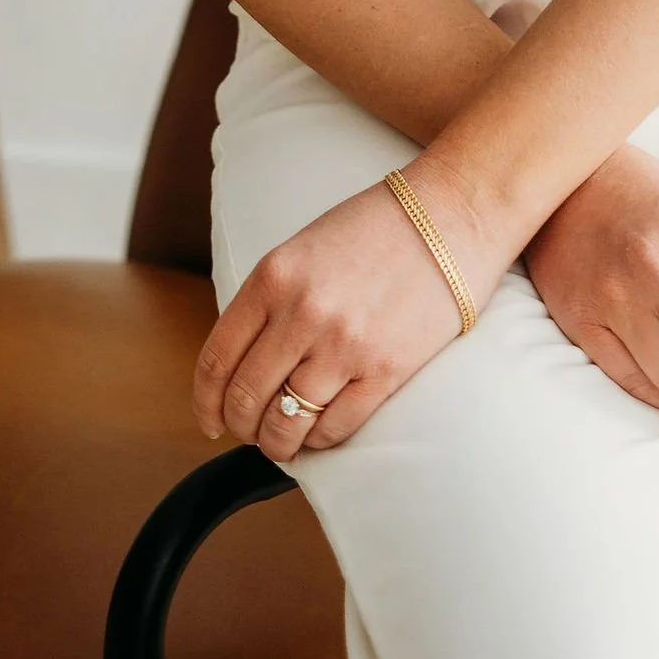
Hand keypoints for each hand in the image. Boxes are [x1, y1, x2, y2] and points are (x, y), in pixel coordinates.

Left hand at [193, 168, 496, 461]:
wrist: (452, 216)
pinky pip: (334, 429)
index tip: (209, 419)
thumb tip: (245, 361)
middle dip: (240, 426)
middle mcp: (302, 313)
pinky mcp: (385, 371)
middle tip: (249, 430)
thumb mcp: (305, 248)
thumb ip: (271, 299)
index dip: (205, 402)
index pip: (217, 359)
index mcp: (274, 277)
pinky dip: (319, 440)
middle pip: (246, 398)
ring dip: (277, 442)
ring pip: (286, 425)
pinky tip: (320, 431)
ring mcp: (343, 346)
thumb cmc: (378, 227)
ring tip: (282, 440)